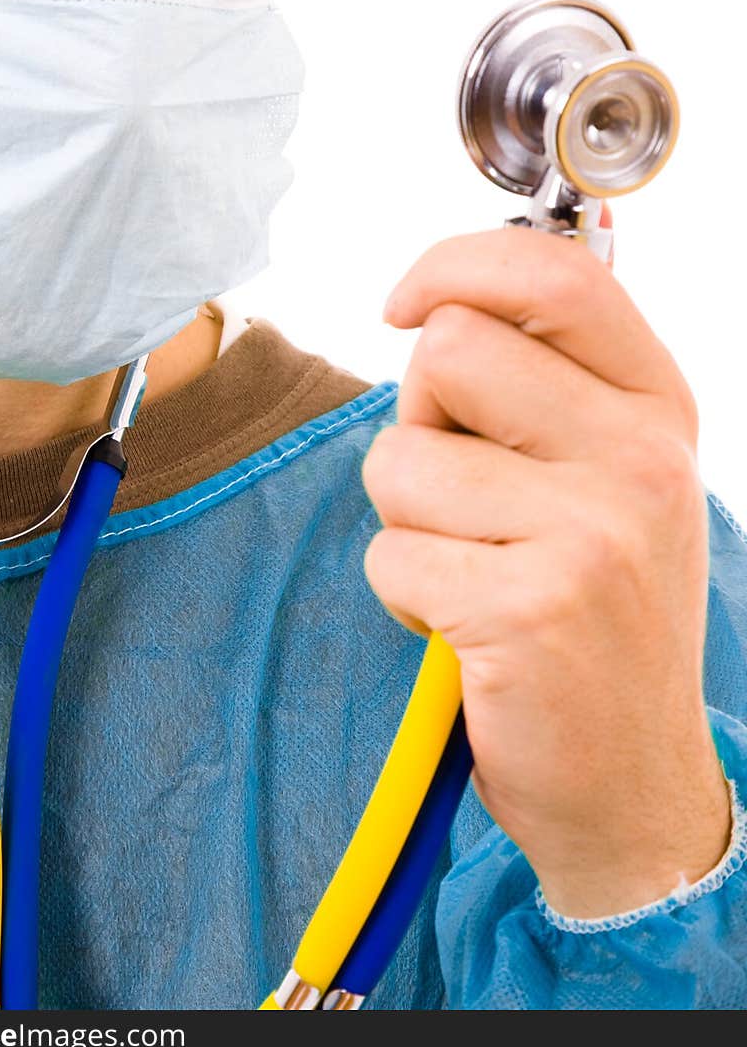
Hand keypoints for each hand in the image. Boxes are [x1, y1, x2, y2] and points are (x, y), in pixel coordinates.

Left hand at [362, 227, 730, 917]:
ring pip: (400, 460)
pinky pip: (392, 555)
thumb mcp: (609, 483)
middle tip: (463, 498)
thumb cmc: (598, 618)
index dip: (455, 265)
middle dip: (420, 423)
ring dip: (407, 523)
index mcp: (656, 409)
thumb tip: (434, 309)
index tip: (404, 306)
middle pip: (447, 353)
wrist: (634, 781)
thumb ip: (544, 389)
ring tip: (472, 573)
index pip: (556, 275)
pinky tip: (466, 628)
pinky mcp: (531, 607)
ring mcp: (593, 532)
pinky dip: (404, 593)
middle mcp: (640, 458)